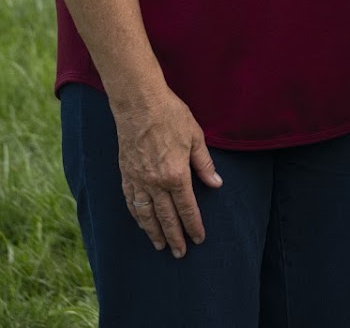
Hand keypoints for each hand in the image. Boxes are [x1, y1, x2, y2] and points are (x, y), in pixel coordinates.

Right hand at [112, 89, 222, 255]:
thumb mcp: (195, 137)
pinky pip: (131, 201)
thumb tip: (216, 184)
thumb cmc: (171, 116)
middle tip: (180, 253)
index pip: (187, 208)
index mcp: (176, 175)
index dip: (194, 225)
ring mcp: (139, 180)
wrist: (139, 103)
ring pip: (146, 214)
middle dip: (175, 237)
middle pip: (166, 217)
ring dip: (154, 232)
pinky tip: (141, 222)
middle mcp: (156, 183)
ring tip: (160, 245)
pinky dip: (137, 216)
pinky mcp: (126, 174)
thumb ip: (204, 164)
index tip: (199, 239)